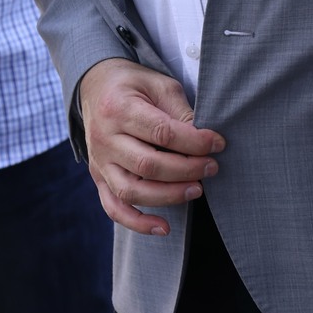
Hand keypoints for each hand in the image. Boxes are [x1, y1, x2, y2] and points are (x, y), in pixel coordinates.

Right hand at [77, 57, 224, 236]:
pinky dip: (137, 223)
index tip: (218, 143)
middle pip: (148, 165)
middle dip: (188, 170)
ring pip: (132, 191)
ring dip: (169, 196)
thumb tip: (205, 141)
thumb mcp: (159, 84)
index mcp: (118, 108)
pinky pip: (113, 207)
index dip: (195, 142)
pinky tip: (164, 228)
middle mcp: (103, 137)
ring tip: (197, 189)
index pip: (162, 133)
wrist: (94, 85)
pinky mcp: (99, 176)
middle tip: (212, 167)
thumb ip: (180, 111)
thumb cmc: (132, 85)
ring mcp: (98, 160)